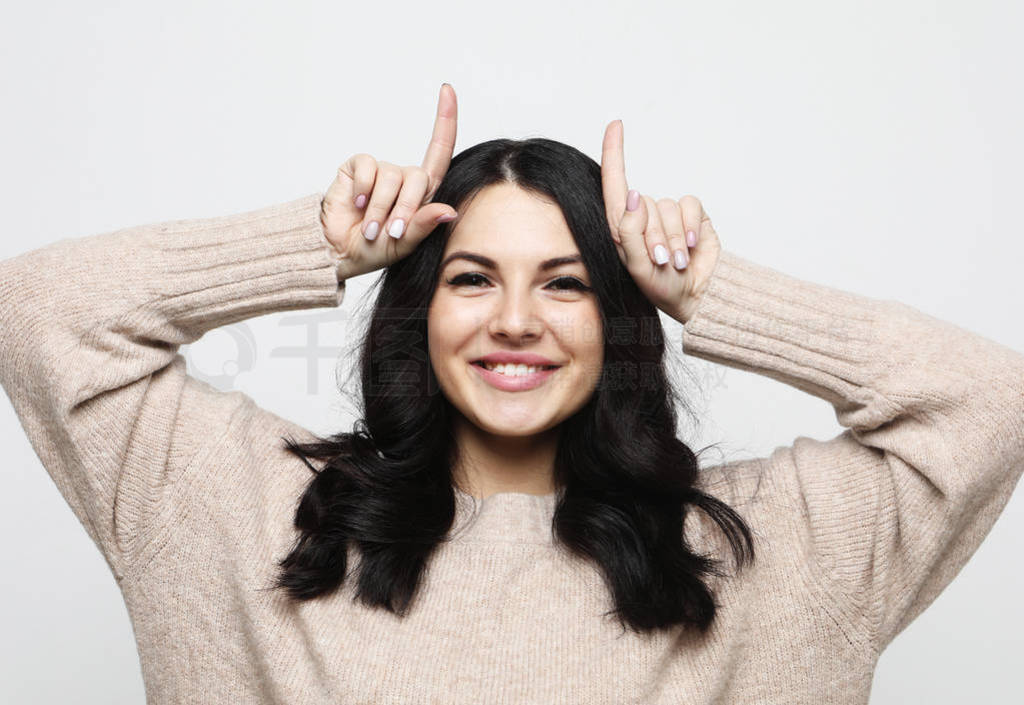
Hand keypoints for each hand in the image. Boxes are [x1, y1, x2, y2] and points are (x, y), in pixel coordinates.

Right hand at [320, 83, 459, 281]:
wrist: (338, 251)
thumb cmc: (374, 249)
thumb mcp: (404, 244)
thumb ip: (424, 226)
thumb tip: (450, 211)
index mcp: (421, 194)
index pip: (439, 153)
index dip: (445, 122)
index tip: (447, 90)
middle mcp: (403, 178)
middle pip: (418, 177)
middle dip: (406, 208)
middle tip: (391, 232)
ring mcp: (380, 171)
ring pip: (392, 176)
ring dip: (381, 207)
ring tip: (369, 228)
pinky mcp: (357, 167)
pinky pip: (367, 167)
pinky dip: (363, 189)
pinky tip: (355, 204)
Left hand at [600, 120, 720, 324]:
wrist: (695, 297)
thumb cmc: (660, 287)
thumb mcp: (637, 266)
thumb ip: (629, 232)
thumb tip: (633, 195)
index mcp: (622, 226)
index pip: (615, 184)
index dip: (614, 152)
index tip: (616, 125)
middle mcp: (643, 216)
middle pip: (644, 204)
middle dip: (655, 235)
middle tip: (661, 261)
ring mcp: (667, 215)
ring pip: (667, 207)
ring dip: (674, 237)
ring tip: (676, 261)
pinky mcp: (692, 215)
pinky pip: (690, 206)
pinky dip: (690, 227)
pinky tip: (691, 247)